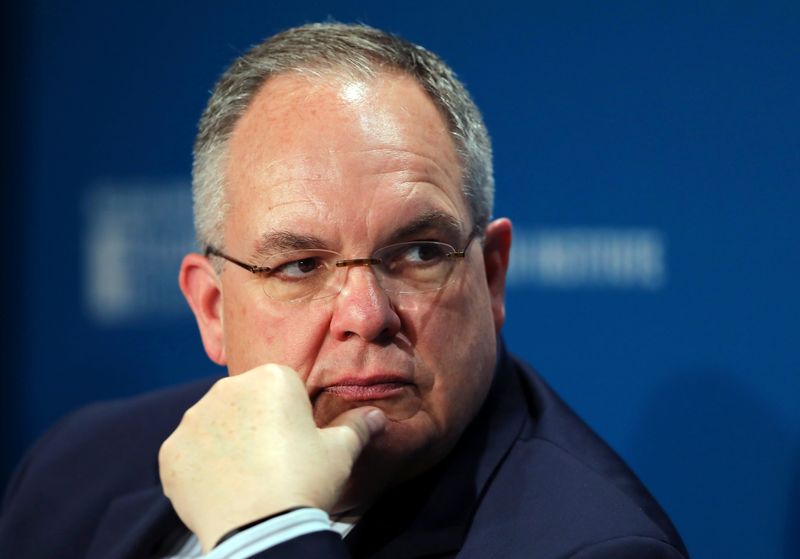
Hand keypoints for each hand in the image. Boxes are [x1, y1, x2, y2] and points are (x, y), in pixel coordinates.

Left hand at [158, 363, 385, 551]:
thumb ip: (358, 427)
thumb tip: (377, 417)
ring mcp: (193, 420)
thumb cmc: (305, 482)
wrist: (260, 528)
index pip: (281, 386)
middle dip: (256, 422)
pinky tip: (222, 488)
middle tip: (273, 460)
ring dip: (227, 442)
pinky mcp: (171, 452)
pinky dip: (201, 467)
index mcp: (270, 378)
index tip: (297, 441)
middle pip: (245, 400)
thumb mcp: (340, 452)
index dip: (292, 414)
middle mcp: (227, 389)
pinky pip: (189, 453)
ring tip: (247, 477)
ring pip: (214, 424)